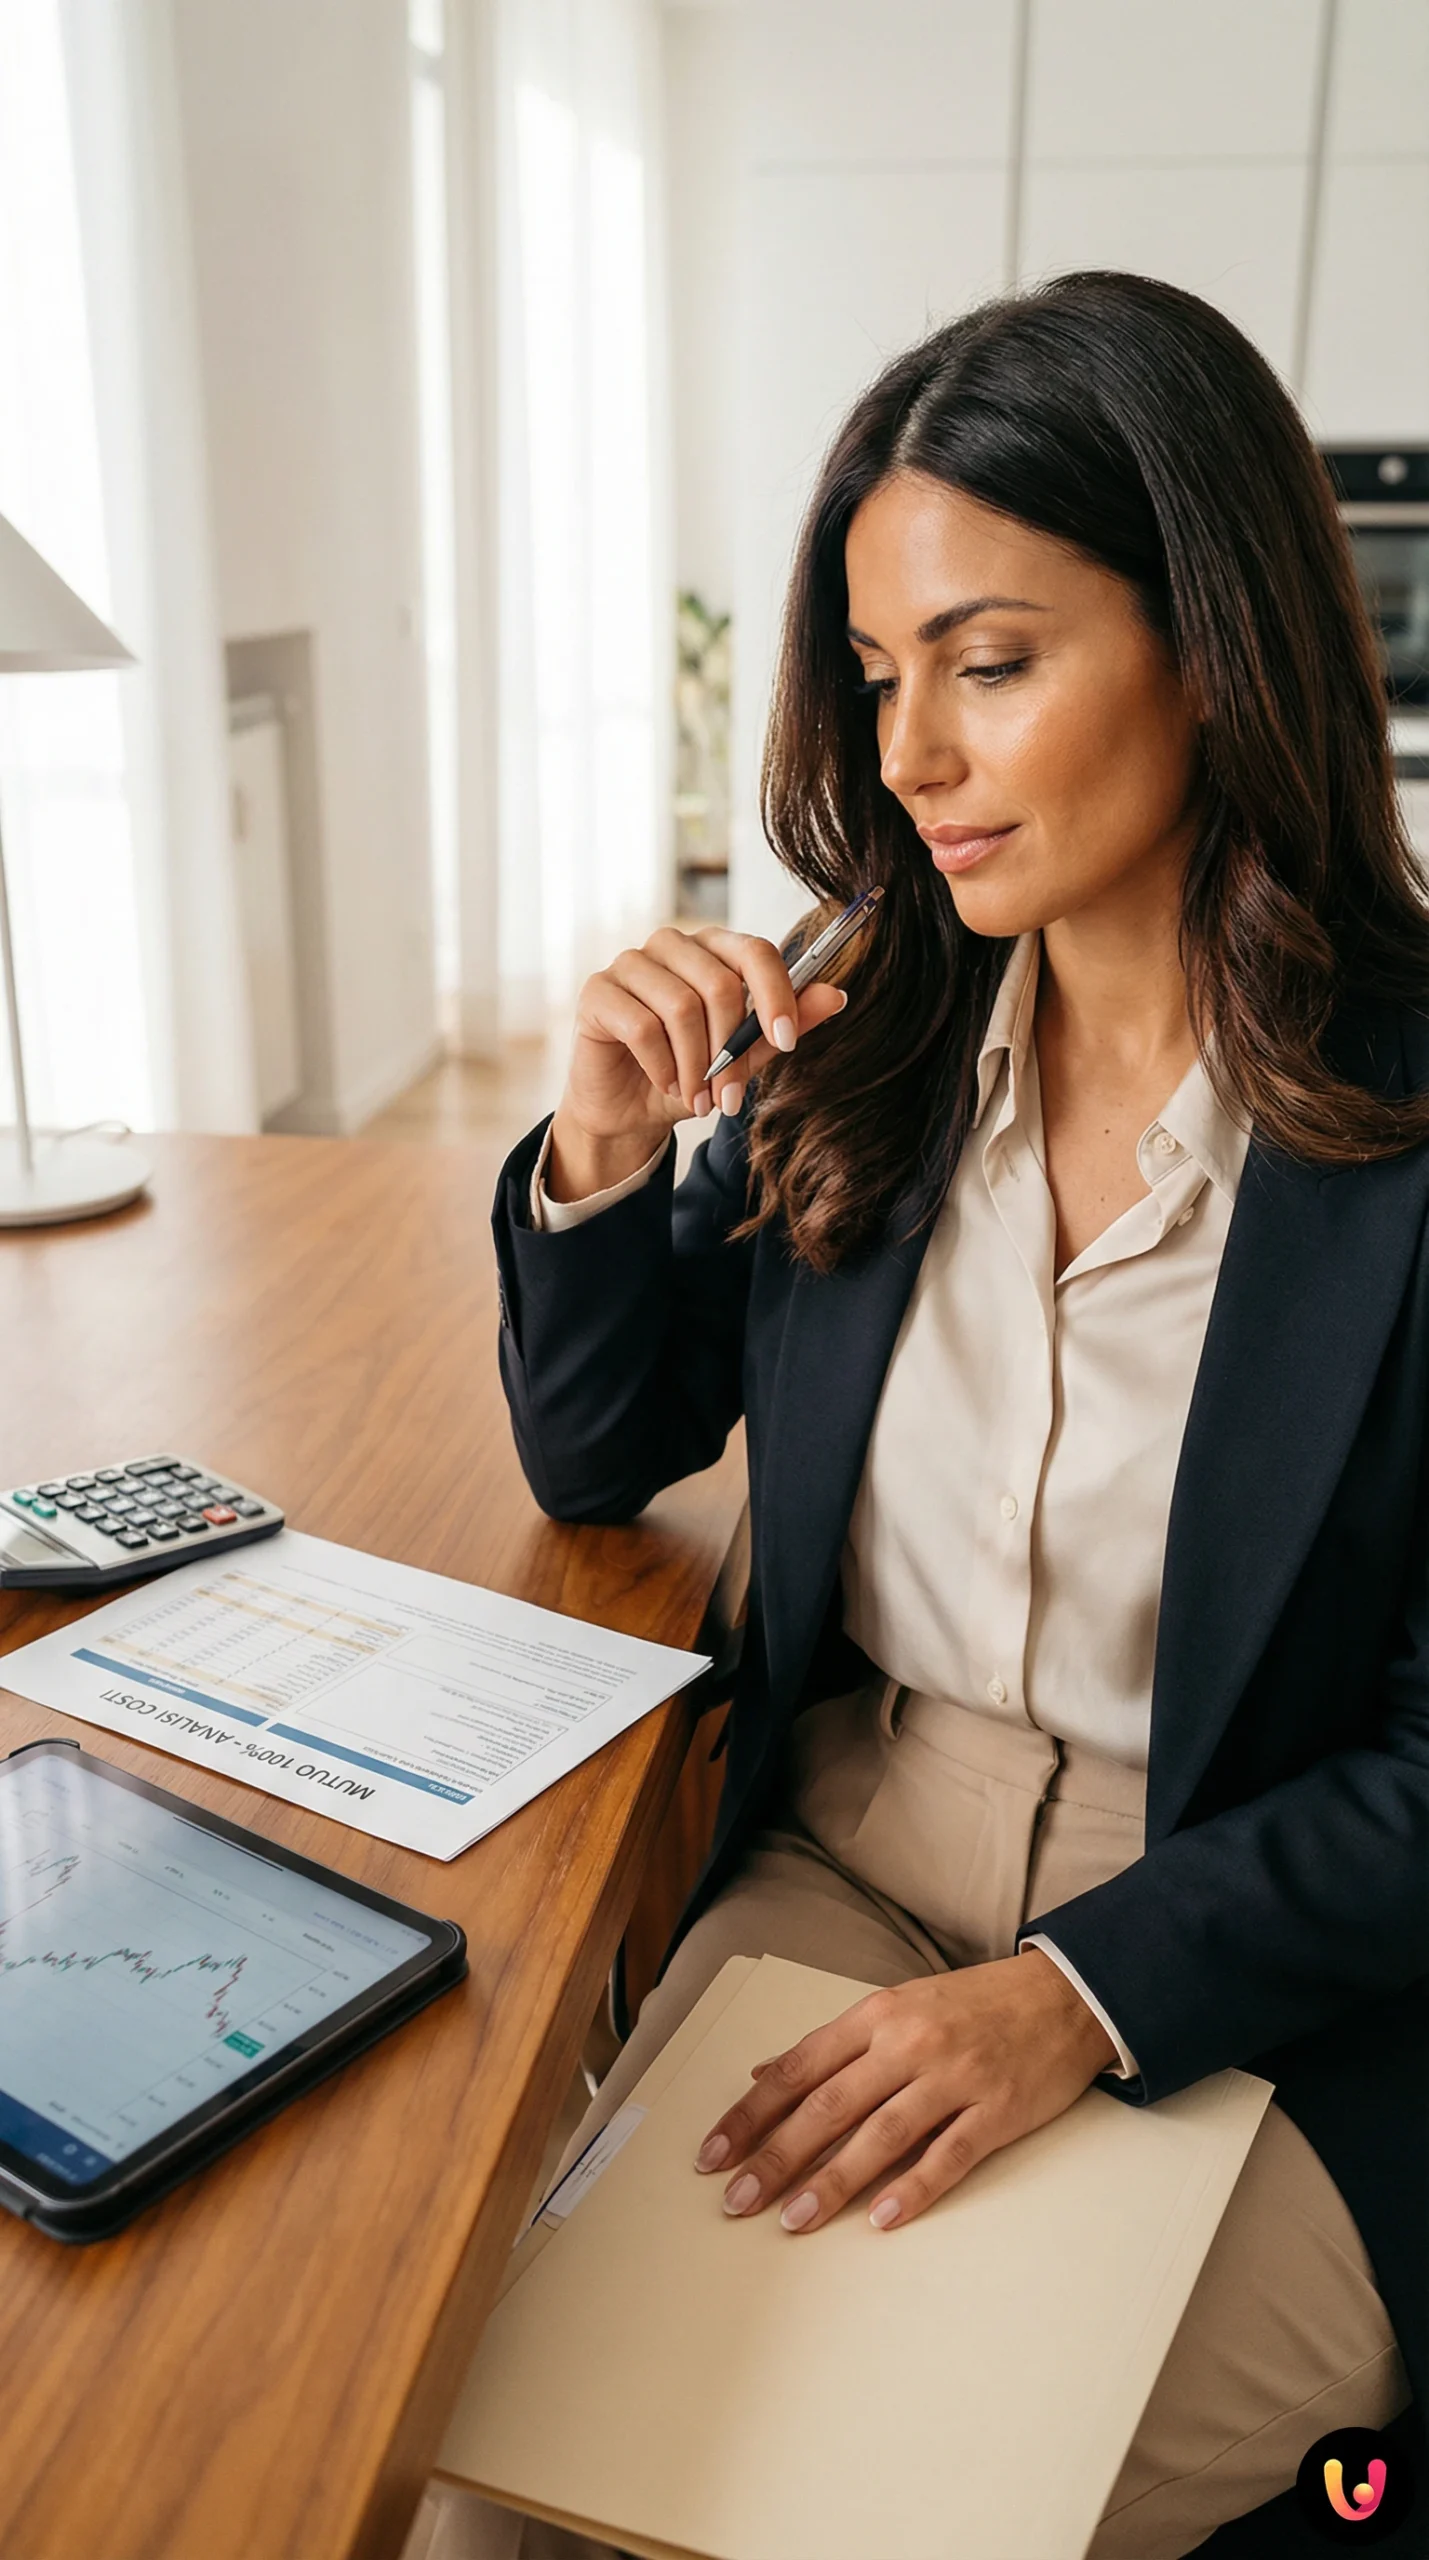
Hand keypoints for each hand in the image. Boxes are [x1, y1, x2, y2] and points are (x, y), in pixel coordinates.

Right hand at [546, 924, 847, 1202]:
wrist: (627, 1111)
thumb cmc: (687, 1076)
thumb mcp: (742, 1060)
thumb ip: (781, 1028)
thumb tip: (837, 995)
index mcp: (713, 950)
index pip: (755, 951)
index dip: (776, 995)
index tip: (787, 1043)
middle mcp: (672, 945)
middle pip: (720, 984)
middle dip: (732, 1051)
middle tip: (730, 1098)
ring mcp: (631, 963)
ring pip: (681, 1007)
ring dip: (695, 1067)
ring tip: (697, 1099)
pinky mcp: (597, 990)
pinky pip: (642, 1027)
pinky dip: (662, 1067)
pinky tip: (666, 1085)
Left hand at [693, 1950, 1117, 2234]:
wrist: (1063, 1994)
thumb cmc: (972, 2005)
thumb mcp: (896, 2007)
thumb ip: (831, 2045)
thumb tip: (762, 2074)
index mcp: (876, 2016)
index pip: (798, 2068)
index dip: (751, 2114)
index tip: (713, 2154)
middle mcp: (909, 2043)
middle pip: (829, 2105)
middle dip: (777, 2156)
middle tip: (736, 2200)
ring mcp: (954, 2076)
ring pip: (881, 2134)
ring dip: (833, 2181)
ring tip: (792, 2219)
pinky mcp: (997, 2110)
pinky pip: (949, 2154)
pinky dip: (914, 2187)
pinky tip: (881, 2218)